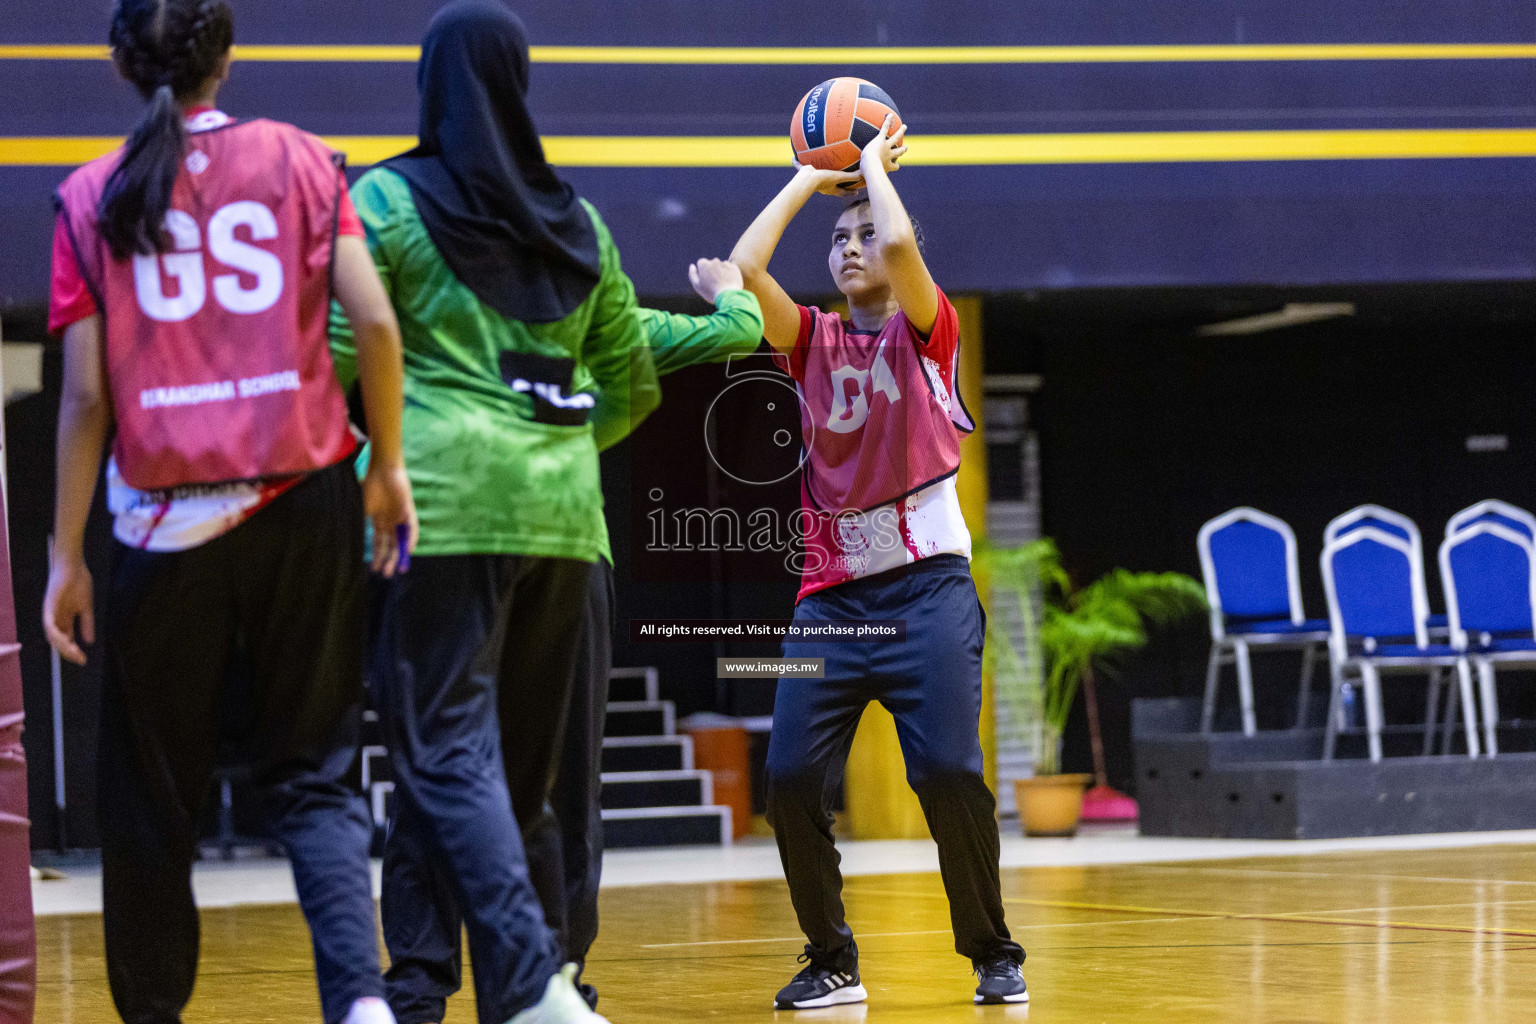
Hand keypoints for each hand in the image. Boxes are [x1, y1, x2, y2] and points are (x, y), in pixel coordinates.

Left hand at [43, 554, 93, 665]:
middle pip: (57, 641)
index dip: (73, 651)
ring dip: (63, 646)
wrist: (74, 565)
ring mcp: (50, 612)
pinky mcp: (48, 605)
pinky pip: (49, 624)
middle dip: (68, 652)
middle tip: (80, 660)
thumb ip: (86, 624)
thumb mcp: (86, 607)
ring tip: (75, 652)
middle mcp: (54, 618)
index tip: (83, 660)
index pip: (65, 640)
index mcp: (63, 619)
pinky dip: (55, 633)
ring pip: (52, 636)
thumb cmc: (79, 582)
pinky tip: (64, 640)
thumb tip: (90, 641)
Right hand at [362, 460, 417, 576]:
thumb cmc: (369, 486)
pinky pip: (412, 527)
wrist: (380, 469)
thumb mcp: (360, 509)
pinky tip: (409, 549)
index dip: (377, 556)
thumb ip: (357, 522)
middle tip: (385, 574)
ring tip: (398, 568)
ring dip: (400, 553)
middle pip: (391, 545)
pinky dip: (411, 538)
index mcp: (379, 522)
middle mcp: (391, 522)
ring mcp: (400, 516)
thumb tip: (345, 539)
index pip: (379, 543)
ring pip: (402, 539)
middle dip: (388, 559)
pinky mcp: (408, 510)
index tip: (373, 569)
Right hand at [688, 258, 743, 302]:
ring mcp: (725, 264)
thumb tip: (692, 266)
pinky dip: (729, 274)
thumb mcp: (697, 285)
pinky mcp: (734, 267)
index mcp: (704, 264)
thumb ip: (692, 274)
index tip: (705, 280)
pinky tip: (728, 282)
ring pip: (721, 266)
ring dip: (721, 272)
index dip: (702, 272)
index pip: (701, 263)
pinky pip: (730, 269)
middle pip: (712, 264)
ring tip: (722, 284)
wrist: (728, 296)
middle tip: (714, 283)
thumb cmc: (710, 292)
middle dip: (712, 270)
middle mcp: (714, 261)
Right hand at [793, 160, 863, 195]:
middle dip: (836, 183)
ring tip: (818, 165)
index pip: (843, 192)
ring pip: (816, 175)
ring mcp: (812, 180)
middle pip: (831, 185)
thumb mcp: (839, 177)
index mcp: (831, 188)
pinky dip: (796, 162)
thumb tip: (864, 174)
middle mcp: (822, 185)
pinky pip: (799, 167)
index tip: (856, 192)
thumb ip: (851, 176)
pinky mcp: (803, 173)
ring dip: (817, 172)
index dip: (850, 192)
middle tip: (842, 179)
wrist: (807, 180)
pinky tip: (793, 157)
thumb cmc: (823, 180)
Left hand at [859, 113, 907, 175]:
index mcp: (887, 166)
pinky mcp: (881, 140)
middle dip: (903, 149)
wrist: (870, 166)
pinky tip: (890, 115)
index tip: (896, 165)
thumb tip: (853, 185)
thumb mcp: (865, 179)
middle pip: (899, 152)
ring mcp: (886, 146)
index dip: (896, 166)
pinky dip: (888, 121)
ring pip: (895, 138)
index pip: (894, 166)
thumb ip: (861, 180)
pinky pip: (885, 129)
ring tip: (904, 127)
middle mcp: (890, 156)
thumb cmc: (867, 175)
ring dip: (900, 132)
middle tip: (906, 147)